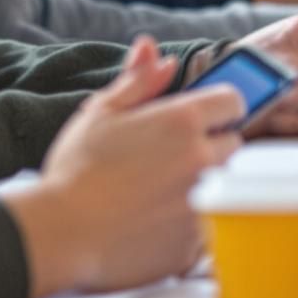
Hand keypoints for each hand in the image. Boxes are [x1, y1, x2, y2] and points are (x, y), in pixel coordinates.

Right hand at [5, 37, 241, 297]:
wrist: (64, 233)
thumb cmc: (77, 169)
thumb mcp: (102, 112)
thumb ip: (138, 81)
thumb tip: (158, 55)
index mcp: (183, 122)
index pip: (233, 101)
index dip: (217, 106)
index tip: (200, 117)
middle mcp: (203, 161)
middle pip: (233, 144)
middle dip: (210, 145)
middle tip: (170, 156)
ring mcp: (205, 204)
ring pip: (225, 185)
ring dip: (205, 182)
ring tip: (161, 190)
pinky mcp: (199, 243)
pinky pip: (212, 224)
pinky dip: (192, 221)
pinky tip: (157, 220)